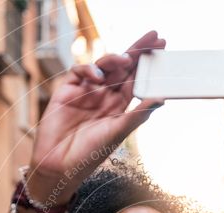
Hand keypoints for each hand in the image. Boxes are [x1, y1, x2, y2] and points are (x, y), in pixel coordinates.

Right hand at [28, 31, 165, 199]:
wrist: (60, 165)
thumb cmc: (90, 154)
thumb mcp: (118, 133)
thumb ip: (138, 115)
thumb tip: (161, 99)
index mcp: (119, 106)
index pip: (136, 78)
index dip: (148, 62)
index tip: (163, 46)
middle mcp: (104, 96)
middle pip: (123, 67)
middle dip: (137, 51)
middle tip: (154, 36)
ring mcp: (86, 92)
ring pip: (103, 66)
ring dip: (114, 59)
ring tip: (125, 59)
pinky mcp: (67, 91)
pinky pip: (79, 72)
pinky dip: (88, 69)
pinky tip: (98, 75)